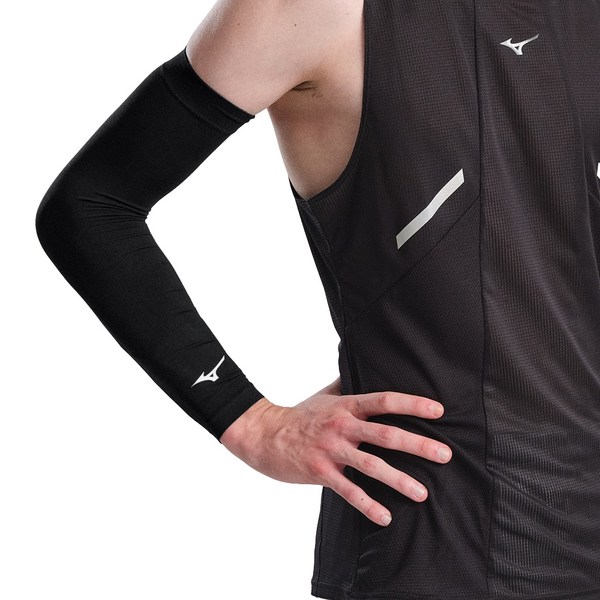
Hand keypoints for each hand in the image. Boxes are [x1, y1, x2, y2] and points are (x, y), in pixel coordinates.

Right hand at [219, 376, 451, 526]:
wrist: (264, 434)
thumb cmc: (299, 415)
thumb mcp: (324, 395)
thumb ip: (346, 383)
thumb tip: (360, 364)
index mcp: (346, 405)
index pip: (384, 401)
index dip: (412, 403)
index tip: (439, 410)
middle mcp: (342, 425)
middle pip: (386, 434)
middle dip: (418, 445)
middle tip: (445, 455)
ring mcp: (331, 449)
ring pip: (371, 465)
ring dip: (399, 480)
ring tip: (423, 493)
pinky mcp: (320, 472)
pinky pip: (348, 491)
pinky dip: (368, 505)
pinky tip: (386, 517)